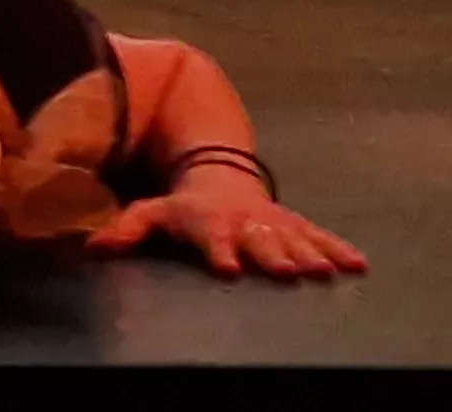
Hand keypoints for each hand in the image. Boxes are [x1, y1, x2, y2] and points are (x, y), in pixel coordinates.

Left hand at [85, 162, 366, 281]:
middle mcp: (246, 221)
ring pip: (294, 238)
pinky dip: (339, 250)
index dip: (219, 251)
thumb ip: (129, 228)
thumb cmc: (185, 208)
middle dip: (274, 253)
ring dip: (311, 254)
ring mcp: (273, 222)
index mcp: (211, 221)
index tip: (228, 268)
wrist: (223, 179)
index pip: (213, 236)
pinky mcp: (294, 225)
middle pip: (260, 238)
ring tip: (324, 273)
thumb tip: (93, 246)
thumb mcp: (155, 212)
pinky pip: (320, 237)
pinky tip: (358, 266)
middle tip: (287, 272)